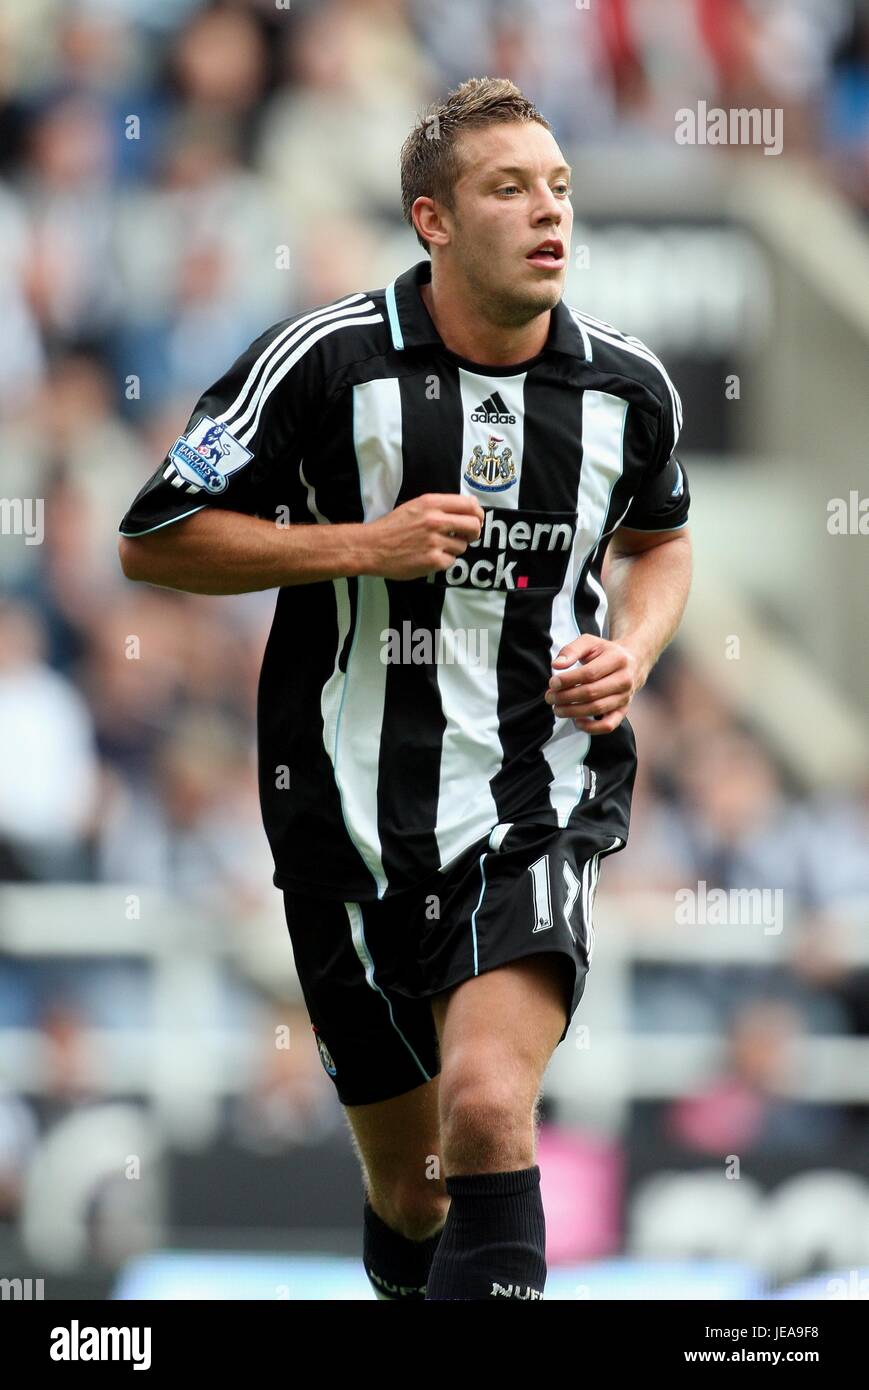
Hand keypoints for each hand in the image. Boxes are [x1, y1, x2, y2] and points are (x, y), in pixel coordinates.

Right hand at [363, 493, 483, 579]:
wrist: (372, 547)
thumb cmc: (392, 527)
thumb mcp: (416, 506)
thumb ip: (440, 505)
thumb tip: (470, 505)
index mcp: (431, 503)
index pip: (469, 504)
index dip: (478, 513)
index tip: (476, 519)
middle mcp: (435, 520)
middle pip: (474, 525)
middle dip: (474, 532)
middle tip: (467, 536)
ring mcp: (434, 541)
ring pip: (463, 546)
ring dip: (454, 548)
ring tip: (437, 547)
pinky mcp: (433, 560)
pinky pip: (451, 561)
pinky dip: (443, 561)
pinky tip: (430, 557)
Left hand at [544, 633, 646, 733]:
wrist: (632, 662)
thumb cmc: (606, 653)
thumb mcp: (590, 642)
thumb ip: (571, 650)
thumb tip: (556, 665)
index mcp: (617, 659)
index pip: (589, 674)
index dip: (568, 680)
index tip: (553, 683)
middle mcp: (624, 679)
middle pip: (591, 693)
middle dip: (566, 697)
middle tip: (550, 697)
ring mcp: (625, 697)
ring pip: (597, 709)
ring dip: (572, 711)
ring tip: (557, 708)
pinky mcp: (623, 711)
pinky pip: (608, 725)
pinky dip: (591, 728)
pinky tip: (576, 721)